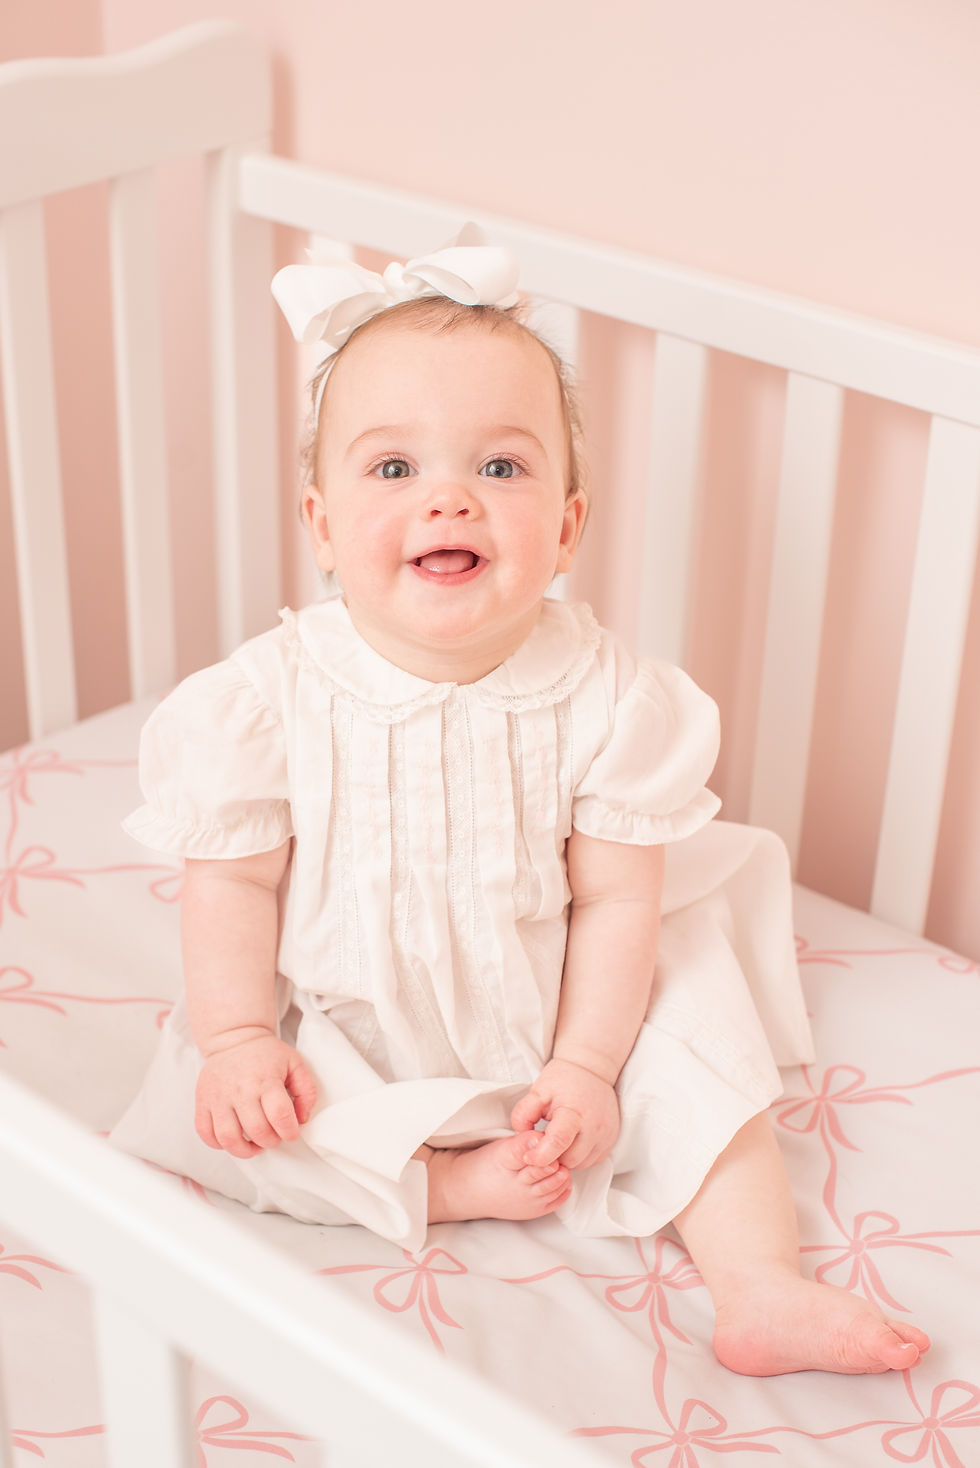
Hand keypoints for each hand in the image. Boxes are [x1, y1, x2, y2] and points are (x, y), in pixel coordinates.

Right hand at [195, 1033, 316, 1158]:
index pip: (279, 1115)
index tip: (292, 1132)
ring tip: (255, 1145)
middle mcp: (240, 1090)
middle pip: (256, 1131)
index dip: (289, 1131)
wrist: (234, 1038)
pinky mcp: (202, 1102)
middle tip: (274, 1137)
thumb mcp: (295, 1064)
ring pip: (229, 1138)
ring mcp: (218, 1097)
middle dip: (271, 1142)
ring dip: (245, 1150)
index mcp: (266, 1080)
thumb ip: (307, 1091)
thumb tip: (302, 1119)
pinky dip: (219, 1145)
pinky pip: (206, 1133)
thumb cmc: (266, 1054)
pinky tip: (233, 1139)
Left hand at [510, 1058, 619, 1169]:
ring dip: (565, 1157)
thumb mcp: (538, 1091)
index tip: (528, 1156)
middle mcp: (594, 1127)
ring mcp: (605, 1136)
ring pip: (580, 1165)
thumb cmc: (564, 1079)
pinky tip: (572, 1139)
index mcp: (574, 1112)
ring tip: (559, 1136)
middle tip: (545, 1139)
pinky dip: (578, 1156)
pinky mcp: (610, 1142)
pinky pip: (590, 1161)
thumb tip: (522, 1138)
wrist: (592, 1070)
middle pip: (568, 1160)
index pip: (558, 1142)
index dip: (540, 1155)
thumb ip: (524, 1114)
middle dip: (553, 1156)